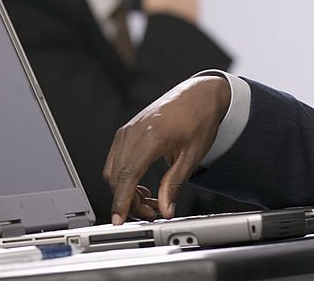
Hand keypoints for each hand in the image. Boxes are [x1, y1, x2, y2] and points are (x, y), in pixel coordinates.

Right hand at [103, 75, 230, 223]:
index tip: (119, 219)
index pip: (128, 176)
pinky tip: (141, 185)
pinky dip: (124, 177)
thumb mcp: (193, 155)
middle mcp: (134, 131)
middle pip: (117, 177)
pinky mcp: (127, 131)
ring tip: (149, 200)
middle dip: (128, 201)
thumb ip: (175, 183)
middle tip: (151, 212)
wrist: (199, 94)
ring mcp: (128, 130)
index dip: (122, 201)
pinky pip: (116, 160)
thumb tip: (165, 209)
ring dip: (125, 190)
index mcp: (152, 136)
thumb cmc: (200, 118)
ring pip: (113, 170)